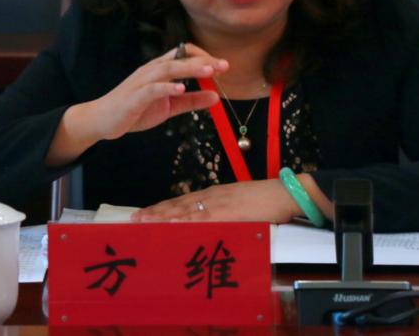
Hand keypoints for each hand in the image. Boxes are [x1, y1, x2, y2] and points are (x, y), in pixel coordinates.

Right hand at [82, 43, 227, 140]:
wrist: (103, 120)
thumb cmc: (136, 110)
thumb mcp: (169, 106)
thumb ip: (191, 100)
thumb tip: (216, 96)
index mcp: (160, 70)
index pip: (184, 54)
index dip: (204, 57)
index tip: (223, 66)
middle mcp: (152, 71)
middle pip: (179, 59)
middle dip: (203, 61)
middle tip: (224, 66)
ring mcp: (142, 82)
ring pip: (167, 69)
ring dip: (189, 68)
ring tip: (208, 71)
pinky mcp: (134, 96)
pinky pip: (151, 89)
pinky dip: (166, 87)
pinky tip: (180, 89)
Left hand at [131, 179, 300, 223]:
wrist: (284, 193)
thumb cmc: (265, 200)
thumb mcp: (240, 205)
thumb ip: (224, 212)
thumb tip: (209, 223)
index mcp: (214, 194)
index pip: (182, 201)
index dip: (163, 207)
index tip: (145, 213)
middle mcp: (212, 196)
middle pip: (178, 204)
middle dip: (156, 212)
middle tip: (134, 219)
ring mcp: (218, 203)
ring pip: (184, 210)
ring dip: (163, 216)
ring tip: (144, 222)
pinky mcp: (227, 211)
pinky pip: (201, 217)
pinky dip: (185, 220)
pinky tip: (171, 224)